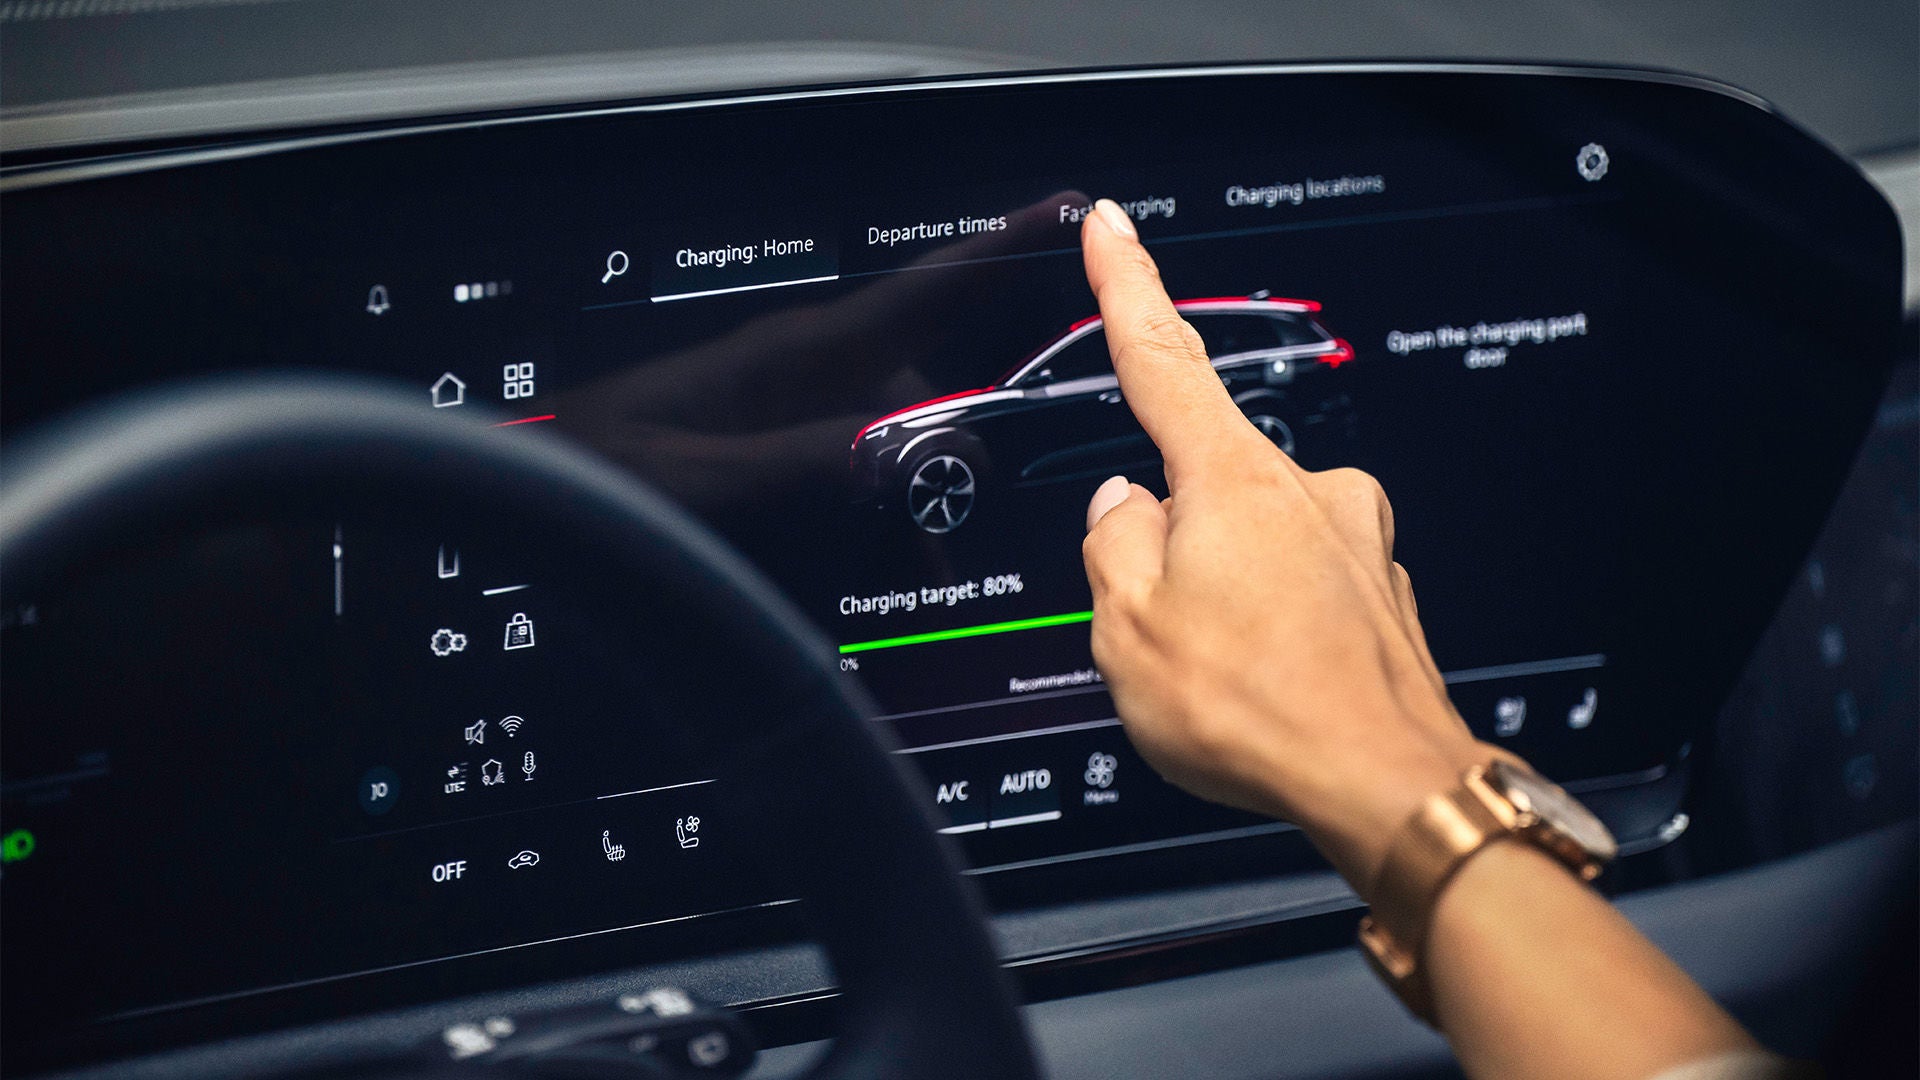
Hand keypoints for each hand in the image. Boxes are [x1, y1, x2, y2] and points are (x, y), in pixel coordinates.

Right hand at [1076, 199, 1498, 891]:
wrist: (1387, 787)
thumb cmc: (1262, 711)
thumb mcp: (1127, 629)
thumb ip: (1109, 543)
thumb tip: (1121, 508)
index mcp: (1231, 480)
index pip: (1162, 357)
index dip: (1126, 286)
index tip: (1114, 229)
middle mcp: (1306, 490)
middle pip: (1197, 485)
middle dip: (1166, 549)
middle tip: (1168, 638)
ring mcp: (1353, 540)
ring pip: (1247, 546)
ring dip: (1221, 598)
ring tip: (1225, 680)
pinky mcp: (1380, 592)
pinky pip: (1296, 589)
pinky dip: (1269, 628)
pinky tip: (1266, 686)